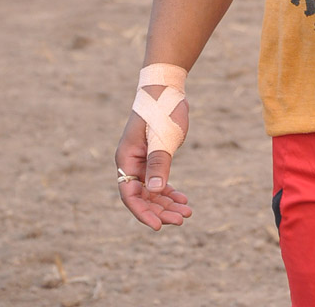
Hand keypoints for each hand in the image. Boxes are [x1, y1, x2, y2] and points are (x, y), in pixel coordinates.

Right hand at [115, 99, 190, 230]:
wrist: (167, 89)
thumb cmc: (161, 111)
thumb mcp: (161, 138)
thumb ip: (158, 164)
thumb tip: (154, 191)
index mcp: (126, 159)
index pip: (130, 195)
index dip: (143, 213)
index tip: (159, 226)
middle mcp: (131, 163)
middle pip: (143, 197)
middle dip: (161, 210)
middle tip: (182, 219)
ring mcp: (142, 161)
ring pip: (153, 191)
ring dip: (168, 203)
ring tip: (187, 212)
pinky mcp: (155, 157)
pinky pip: (159, 181)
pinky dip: (170, 191)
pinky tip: (183, 199)